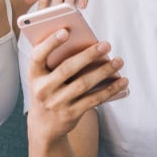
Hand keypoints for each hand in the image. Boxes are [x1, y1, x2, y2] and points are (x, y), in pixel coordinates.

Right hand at [25, 28, 127, 144]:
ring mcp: (56, 103)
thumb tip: (87, 45)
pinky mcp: (71, 114)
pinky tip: (122, 81)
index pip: (38, 56)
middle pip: (67, 69)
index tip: (65, 31)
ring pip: (83, 84)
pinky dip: (110, 89)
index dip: (50, 43)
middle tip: (106, 44)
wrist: (44, 126)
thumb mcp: (44, 77)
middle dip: (88, 55)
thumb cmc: (48, 90)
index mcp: (34, 75)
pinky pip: (93, 99)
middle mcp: (42, 89)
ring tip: (118, 61)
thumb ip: (56, 61)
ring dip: (104, 71)